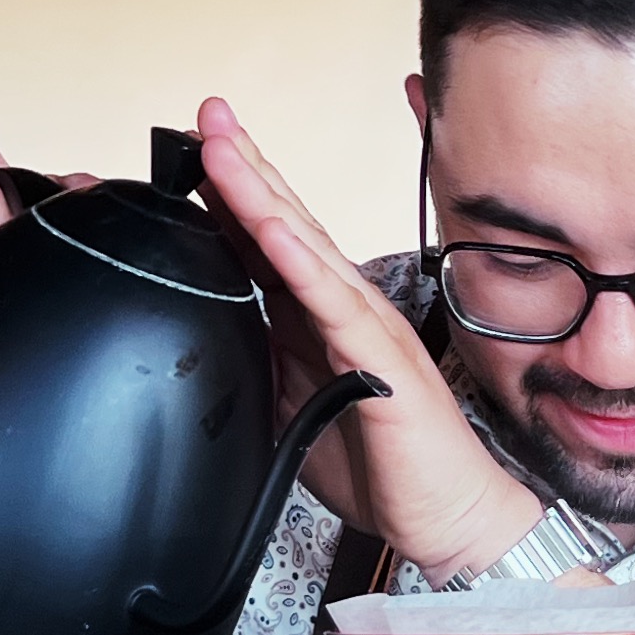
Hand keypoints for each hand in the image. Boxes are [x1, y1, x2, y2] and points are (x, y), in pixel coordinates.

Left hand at [191, 96, 544, 581]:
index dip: (230, 195)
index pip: (267, 243)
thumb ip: (257, 366)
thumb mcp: (291, 410)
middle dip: (244, 167)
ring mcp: (366, 326)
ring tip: (224, 149)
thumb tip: (202, 341)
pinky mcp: (381, 361)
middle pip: (285, 223)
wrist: (445, 520)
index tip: (189, 150)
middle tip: (206, 115)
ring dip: (260, 195)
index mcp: (318, 318)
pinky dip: (299, 262)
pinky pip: (335, 304)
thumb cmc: (380, 467)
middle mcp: (344, 308)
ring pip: (305, 247)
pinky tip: (269, 228)